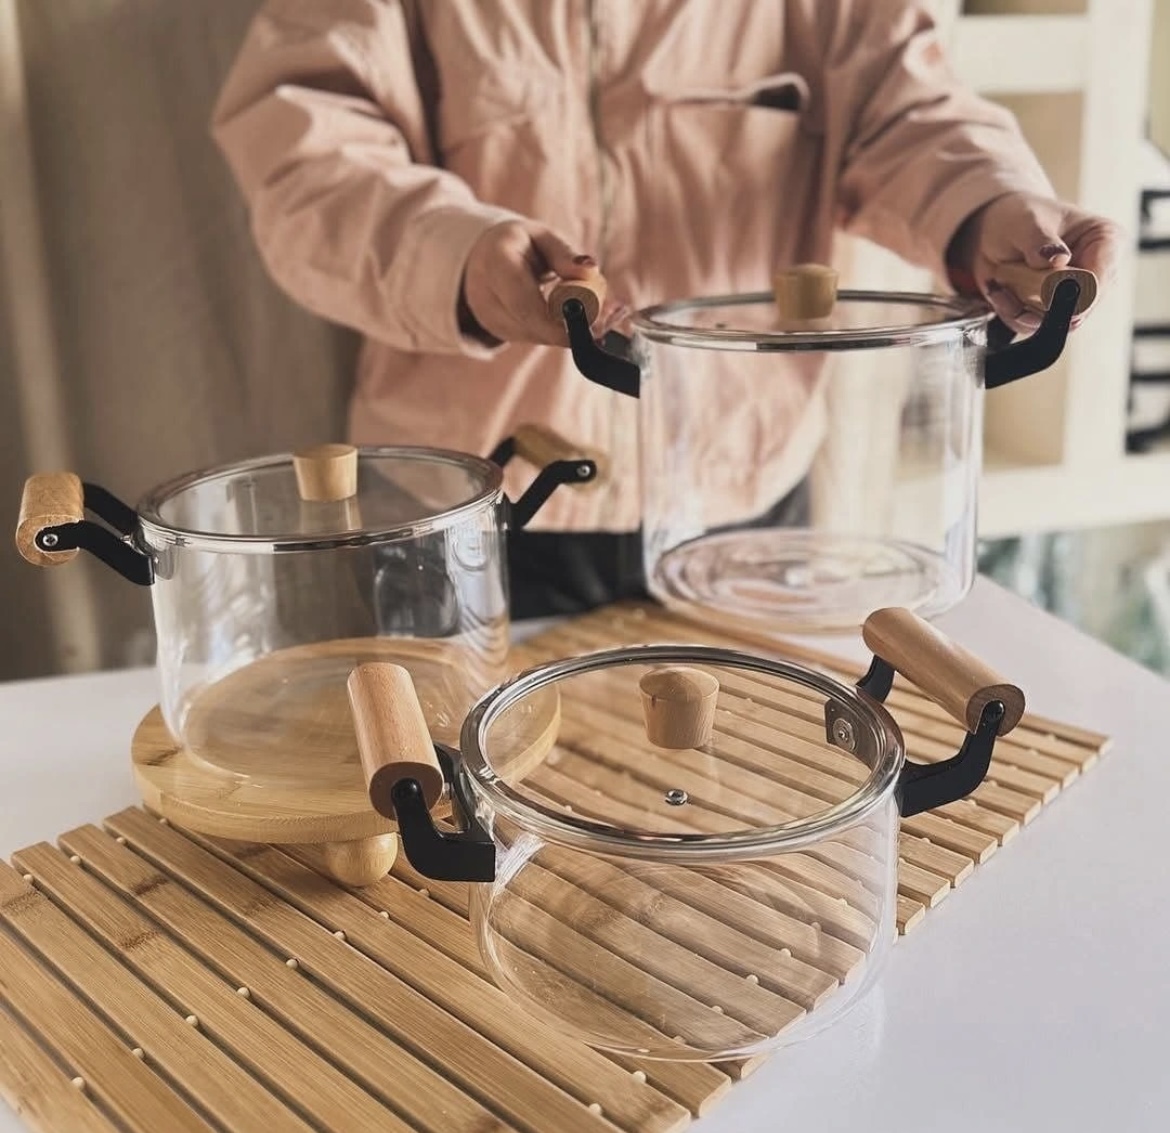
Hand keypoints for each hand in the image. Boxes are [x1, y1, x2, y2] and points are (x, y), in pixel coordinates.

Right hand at [460, 220, 611, 346]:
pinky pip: (535, 336)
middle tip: (604, 326)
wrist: (481, 259)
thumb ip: (564, 254)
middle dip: (569, 329)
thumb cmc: (519, 244)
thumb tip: (591, 270)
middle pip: (532, 324)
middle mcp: (485, 295)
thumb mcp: (541, 237)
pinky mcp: (500, 333)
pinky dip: (557, 331)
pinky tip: (572, 318)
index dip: (556, 320)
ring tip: (594, 315)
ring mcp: (490, 319)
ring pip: (536, 335)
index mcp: (496, 262)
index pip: (524, 302)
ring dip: (567, 330)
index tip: (590, 326)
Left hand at [946, 192, 1123, 334]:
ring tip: (1001, 283)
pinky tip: (1000, 292)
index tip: (1048, 292)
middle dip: (1040, 303)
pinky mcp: (1051, 311)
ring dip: (1021, 309)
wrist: (994, 230)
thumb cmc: (1018, 216)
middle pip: (1079, 309)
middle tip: (1012, 281)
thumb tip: (1058, 259)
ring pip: (1054, 323)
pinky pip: (1033, 326)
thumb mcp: (1026, 221)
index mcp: (1106, 242)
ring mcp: (1074, 296)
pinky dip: (1011, 314)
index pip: (1101, 279)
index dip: (1076, 295)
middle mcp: (1095, 273)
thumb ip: (1041, 241)